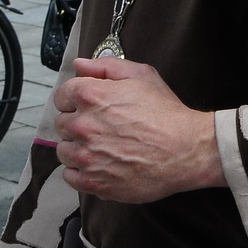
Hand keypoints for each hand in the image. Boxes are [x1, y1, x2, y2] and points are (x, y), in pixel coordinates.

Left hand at [54, 57, 222, 202]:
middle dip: (79, 122)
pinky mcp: (91, 182)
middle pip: (62, 123)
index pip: (62, 95)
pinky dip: (81, 171)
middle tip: (103, 126)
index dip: (76, 98)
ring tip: (104, 146)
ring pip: (64, 150)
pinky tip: (101, 163)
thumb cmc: (166, 113)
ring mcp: (85, 156)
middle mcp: (83, 126)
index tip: (88, 105)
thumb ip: (107, 66)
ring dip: (78, 147)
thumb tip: (81, 65)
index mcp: (91, 96)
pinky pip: (70, 175)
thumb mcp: (143, 76)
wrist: (186, 150)